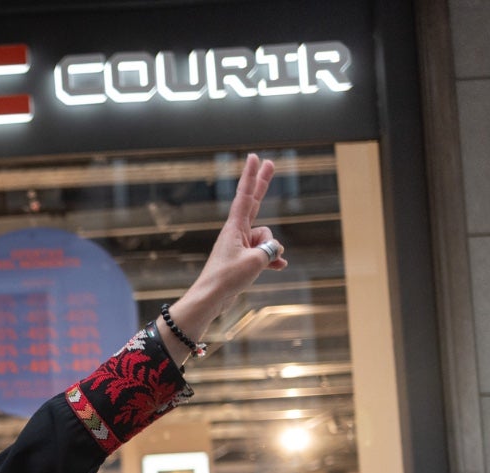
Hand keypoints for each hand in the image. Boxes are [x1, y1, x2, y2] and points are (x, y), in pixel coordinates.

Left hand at [163, 154, 287, 347]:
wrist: (211, 299)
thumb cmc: (228, 278)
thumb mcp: (256, 261)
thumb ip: (270, 250)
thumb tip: (276, 251)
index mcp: (235, 227)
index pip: (246, 195)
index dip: (252, 176)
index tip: (254, 157)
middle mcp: (237, 232)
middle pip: (254, 202)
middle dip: (264, 184)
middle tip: (270, 162)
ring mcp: (240, 245)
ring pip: (266, 240)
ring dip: (269, 252)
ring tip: (257, 265)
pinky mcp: (243, 258)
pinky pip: (264, 254)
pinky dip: (271, 261)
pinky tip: (279, 267)